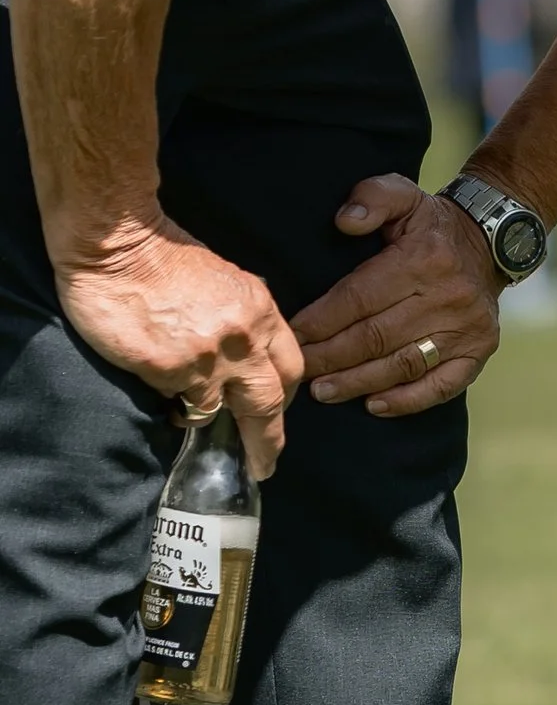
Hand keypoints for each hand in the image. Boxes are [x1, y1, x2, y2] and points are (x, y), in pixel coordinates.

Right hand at [54, 221, 301, 477]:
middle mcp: (245, 335)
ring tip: (209, 439)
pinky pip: (183, 405)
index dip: (285, 395)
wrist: (118, 241)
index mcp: (260, 309)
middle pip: (272, 400)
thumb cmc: (162, 256)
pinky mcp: (173, 370)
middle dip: (270, 438)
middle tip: (264, 462)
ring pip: (225, 410)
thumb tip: (241, 354)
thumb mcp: (223, 281)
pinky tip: (169, 406)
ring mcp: (211, 356)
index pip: (290, 364)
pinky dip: (179, 411)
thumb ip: (240, 318)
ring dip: (216, 425)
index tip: (279, 414)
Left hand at [294, 176, 503, 418]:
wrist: (493, 242)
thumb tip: (345, 221)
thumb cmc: (432, 225)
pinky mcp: (478, 350)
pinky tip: (375, 405)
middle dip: (330, 357)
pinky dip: (407, 400)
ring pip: (402, 365)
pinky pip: (441, 384)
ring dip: (359, 382)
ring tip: (324, 392)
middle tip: (299, 372)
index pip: (359, 297)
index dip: (322, 320)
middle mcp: (445, 297)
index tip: (292, 334)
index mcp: (421, 259)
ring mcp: (465, 328)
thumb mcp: (404, 195)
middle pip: (376, 337)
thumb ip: (371, 198)